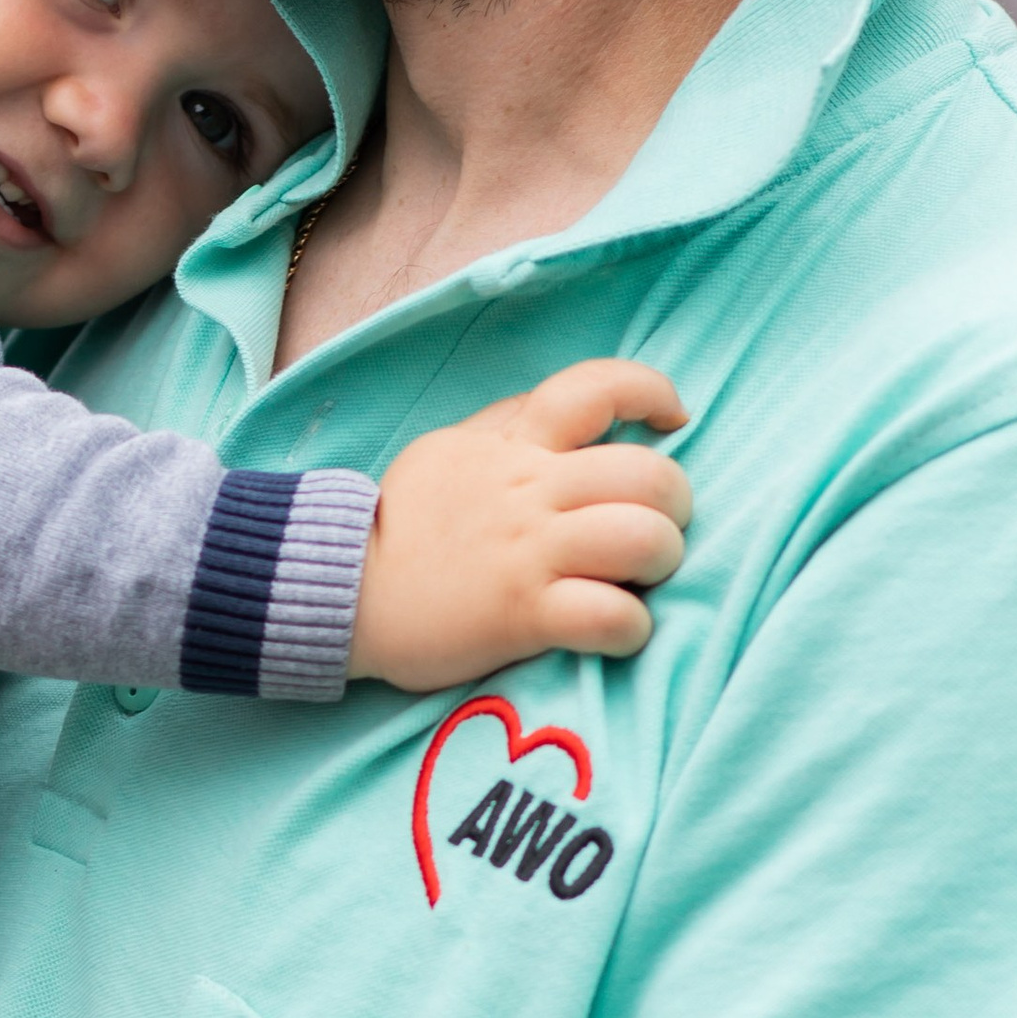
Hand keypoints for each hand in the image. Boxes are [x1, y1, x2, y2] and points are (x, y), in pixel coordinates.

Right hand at [347, 359, 690, 691]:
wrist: (341, 589)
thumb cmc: (404, 522)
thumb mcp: (450, 450)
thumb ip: (512, 426)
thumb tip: (575, 408)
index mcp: (514, 445)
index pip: (594, 388)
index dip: (650, 392)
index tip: (671, 420)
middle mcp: (529, 491)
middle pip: (650, 475)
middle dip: (675, 503)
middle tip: (655, 526)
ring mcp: (528, 554)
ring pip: (644, 540)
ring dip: (660, 560)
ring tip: (637, 578)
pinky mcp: (522, 614)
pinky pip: (611, 616)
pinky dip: (631, 627)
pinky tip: (614, 629)